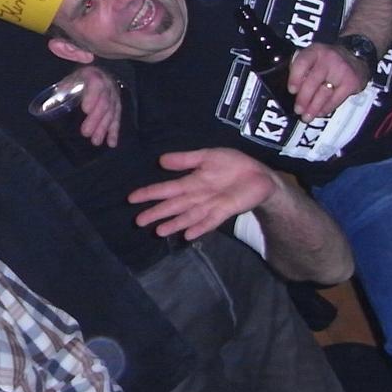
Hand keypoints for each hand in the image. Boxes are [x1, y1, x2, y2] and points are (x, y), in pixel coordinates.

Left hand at [72, 65, 122, 147]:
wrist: (99, 73)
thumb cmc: (81, 78)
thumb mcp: (72, 78)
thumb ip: (66, 86)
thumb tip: (58, 96)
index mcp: (95, 76)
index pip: (96, 85)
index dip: (92, 97)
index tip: (86, 110)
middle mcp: (108, 85)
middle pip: (104, 103)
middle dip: (95, 119)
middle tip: (85, 133)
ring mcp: (114, 96)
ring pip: (111, 113)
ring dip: (103, 128)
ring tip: (95, 141)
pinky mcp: (118, 105)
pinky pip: (117, 119)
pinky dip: (114, 132)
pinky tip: (111, 143)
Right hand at [128, 148, 277, 239]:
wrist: (259, 175)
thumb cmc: (233, 165)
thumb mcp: (208, 156)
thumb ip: (186, 159)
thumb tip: (161, 160)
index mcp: (192, 181)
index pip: (167, 188)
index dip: (150, 193)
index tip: (131, 198)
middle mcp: (197, 196)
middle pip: (173, 205)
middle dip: (157, 213)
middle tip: (138, 221)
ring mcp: (210, 205)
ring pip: (188, 216)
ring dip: (174, 224)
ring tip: (158, 232)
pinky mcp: (225, 211)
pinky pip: (210, 221)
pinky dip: (199, 228)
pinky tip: (187, 235)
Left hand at [287, 42, 365, 121]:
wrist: (356, 58)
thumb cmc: (328, 61)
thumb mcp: (314, 58)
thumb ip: (302, 70)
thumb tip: (293, 92)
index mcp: (315, 51)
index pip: (302, 63)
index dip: (295, 78)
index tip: (292, 91)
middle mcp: (328, 58)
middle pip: (313, 81)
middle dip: (304, 98)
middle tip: (298, 110)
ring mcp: (341, 70)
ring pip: (324, 93)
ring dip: (313, 108)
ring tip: (307, 117)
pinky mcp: (351, 82)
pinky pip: (336, 99)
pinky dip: (326, 108)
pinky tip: (320, 113)